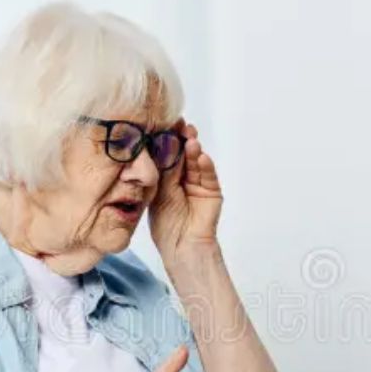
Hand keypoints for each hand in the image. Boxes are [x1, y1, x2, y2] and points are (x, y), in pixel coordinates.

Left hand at [150, 120, 223, 265]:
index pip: (166, 155)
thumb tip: (161, 145)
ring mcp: (198, 184)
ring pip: (196, 162)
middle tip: (180, 125)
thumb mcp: (158, 195)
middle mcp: (182, 179)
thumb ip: (162, 172)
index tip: (163, 124)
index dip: (165, 140)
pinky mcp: (212, 192)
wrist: (181, 248)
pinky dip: (205, 166)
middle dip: (181, 139)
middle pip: (183, 154)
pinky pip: (208, 175)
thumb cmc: (165, 227)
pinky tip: (201, 156)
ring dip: (193, 150)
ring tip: (191, 139)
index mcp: (165, 179)